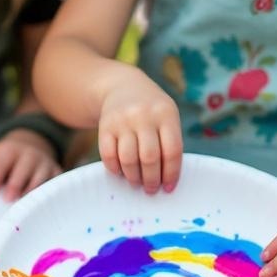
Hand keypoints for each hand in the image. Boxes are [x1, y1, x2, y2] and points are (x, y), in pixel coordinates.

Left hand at [0, 129, 61, 200]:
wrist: (32, 147)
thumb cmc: (4, 158)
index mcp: (9, 150)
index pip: (1, 163)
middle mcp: (29, 155)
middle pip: (23, 169)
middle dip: (15, 184)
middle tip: (7, 200)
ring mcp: (45, 163)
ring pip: (41, 177)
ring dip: (33, 191)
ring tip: (25, 207)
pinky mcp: (57, 172)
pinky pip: (56, 183)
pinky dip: (51, 194)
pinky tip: (44, 208)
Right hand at [98, 74, 181, 193]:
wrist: (123, 87)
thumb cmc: (151, 111)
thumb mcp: (167, 116)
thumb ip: (169, 142)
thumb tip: (166, 179)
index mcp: (165, 114)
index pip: (172, 150)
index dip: (171, 173)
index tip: (169, 188)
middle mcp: (143, 115)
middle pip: (149, 157)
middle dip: (151, 179)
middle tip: (151, 189)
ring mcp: (122, 120)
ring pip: (128, 159)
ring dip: (133, 177)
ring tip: (136, 182)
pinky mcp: (104, 126)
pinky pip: (108, 155)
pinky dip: (115, 169)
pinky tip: (121, 173)